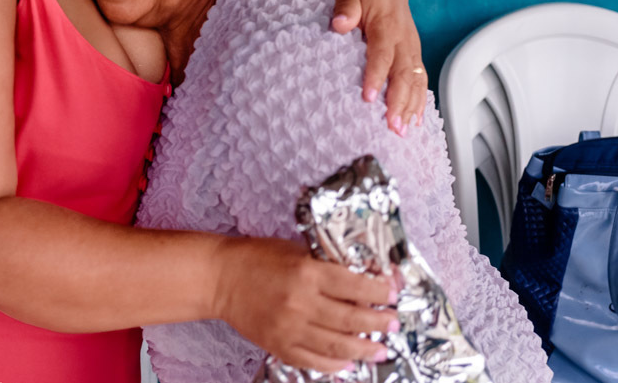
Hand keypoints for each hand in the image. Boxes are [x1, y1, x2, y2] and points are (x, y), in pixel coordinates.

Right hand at [212, 237, 396, 371]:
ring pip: (337, 345)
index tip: (392, 295)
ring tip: (381, 350)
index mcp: (307, 273)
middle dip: (379, 323)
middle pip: (351, 319)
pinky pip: (313, 361)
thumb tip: (361, 284)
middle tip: (394, 324)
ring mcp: (290, 328)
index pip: (355, 286)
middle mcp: (301, 302)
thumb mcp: (297, 251)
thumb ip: (326, 267)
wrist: (222, 278)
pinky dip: (334, 365)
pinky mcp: (279, 345)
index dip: (379, 292)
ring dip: (364, 349)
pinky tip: (349, 364)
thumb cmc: (258, 258)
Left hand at [330, 0, 426, 135]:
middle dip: (399, 102)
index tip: (369, 98)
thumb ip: (346, 8)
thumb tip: (340, 24)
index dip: (377, 76)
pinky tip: (415, 121)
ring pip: (416, 81)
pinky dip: (420, 102)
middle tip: (392, 126)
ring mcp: (412, 49)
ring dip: (411, 107)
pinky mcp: (415, 55)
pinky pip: (421, 80)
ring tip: (403, 131)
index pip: (382, 54)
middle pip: (404, 74)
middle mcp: (404, 40)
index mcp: (387, 26)